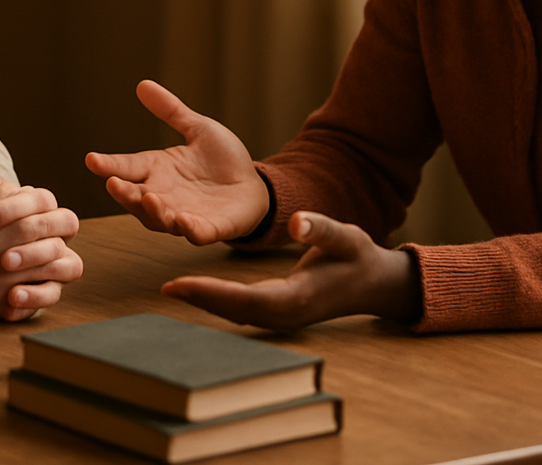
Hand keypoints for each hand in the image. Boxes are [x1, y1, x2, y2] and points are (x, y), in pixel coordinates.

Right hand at [84, 80, 269, 244]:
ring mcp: (184, 214)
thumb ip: (171, 111)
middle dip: (124, 194)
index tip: (91, 159)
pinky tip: (183, 221)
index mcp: (158, 170)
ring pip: (160, 219)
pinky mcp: (210, 228)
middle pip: (136, 198)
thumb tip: (142, 84)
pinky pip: (196, 233)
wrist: (254, 186)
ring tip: (148, 199)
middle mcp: (164, 195)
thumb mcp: (198, 129)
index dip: (109, 165)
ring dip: (153, 211)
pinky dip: (189, 229)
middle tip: (113, 184)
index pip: (127, 167)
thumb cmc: (222, 160)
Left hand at [160, 211, 419, 330]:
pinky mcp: (280, 313)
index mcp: (297, 299)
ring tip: (174, 288)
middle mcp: (285, 315)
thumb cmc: (359, 258)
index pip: (244, 299)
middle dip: (200, 299)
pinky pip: (243, 310)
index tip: (178, 284)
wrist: (375, 284)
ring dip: (206, 301)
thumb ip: (321, 229)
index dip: (209, 292)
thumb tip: (299, 222)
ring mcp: (283, 319)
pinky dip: (219, 300)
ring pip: (236, 314)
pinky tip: (200, 289)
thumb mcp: (345, 236)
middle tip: (167, 288)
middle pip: (234, 311)